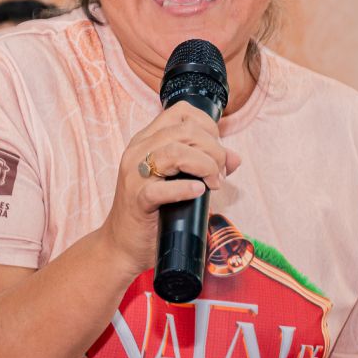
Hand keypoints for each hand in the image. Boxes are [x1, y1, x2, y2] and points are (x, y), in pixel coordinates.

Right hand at [99, 102, 241, 279]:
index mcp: (146, 140)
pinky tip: (197, 191)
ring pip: (173, 152)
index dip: (207, 125)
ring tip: (213, 183)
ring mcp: (134, 175)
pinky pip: (160, 189)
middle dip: (213, 149)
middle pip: (184, 131)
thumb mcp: (179, 181)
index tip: (217, 148)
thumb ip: (204, 165)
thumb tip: (234, 159)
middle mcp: (137, 151)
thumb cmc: (153, 211)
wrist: (123, 244)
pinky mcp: (136, 200)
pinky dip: (184, 188)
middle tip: (219, 173)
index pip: (180, 112)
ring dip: (204, 165)